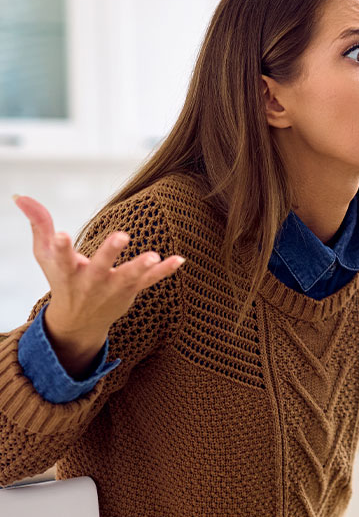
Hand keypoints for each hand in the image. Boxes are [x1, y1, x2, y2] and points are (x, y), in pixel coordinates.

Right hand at [13, 195, 184, 375]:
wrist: (78, 321)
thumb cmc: (61, 279)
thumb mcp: (45, 254)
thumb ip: (38, 223)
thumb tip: (20, 195)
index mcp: (67, 271)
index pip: (61, 258)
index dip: (60, 246)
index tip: (60, 235)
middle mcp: (90, 281)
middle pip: (100, 267)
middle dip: (110, 252)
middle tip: (122, 236)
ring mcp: (113, 287)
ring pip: (128, 277)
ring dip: (141, 267)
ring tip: (154, 256)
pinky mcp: (131, 291)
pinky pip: (150, 282)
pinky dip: (165, 272)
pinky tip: (179, 260)